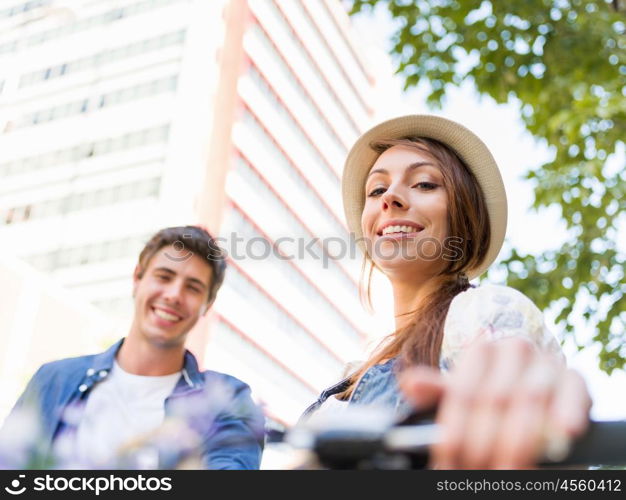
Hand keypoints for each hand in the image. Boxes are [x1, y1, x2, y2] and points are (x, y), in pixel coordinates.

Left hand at [399, 337, 591, 468]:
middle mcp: (513, 348)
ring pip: (530, 398)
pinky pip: (572, 392)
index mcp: (481, 350)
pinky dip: (567, 413)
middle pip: (494, 398)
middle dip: (484, 441)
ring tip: (508, 470)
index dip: (454, 428)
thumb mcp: (462, 398)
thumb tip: (410, 383)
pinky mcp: (574, 378)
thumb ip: (437, 392)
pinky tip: (561, 435)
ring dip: (520, 439)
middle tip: (477, 472)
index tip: (448, 457)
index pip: (463, 391)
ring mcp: (545, 361)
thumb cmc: (491, 400)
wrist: (534, 401)